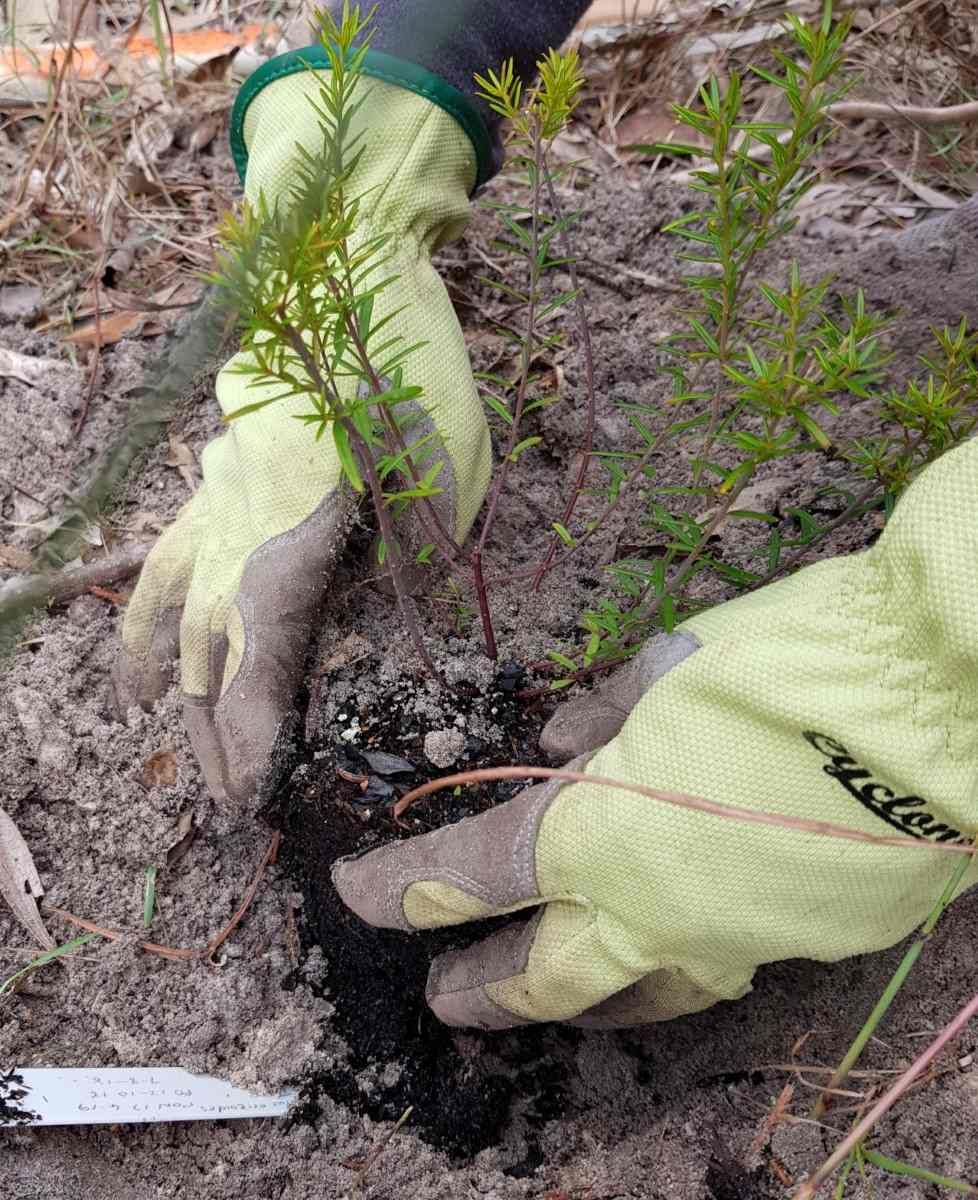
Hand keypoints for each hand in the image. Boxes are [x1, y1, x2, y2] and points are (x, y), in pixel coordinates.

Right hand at [112, 61, 489, 803]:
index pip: (258, 682)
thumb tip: (399, 637)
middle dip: (222, 754)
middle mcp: (233, 548)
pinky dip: (146, 637)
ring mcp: (209, 521)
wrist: (338, 277)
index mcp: (289, 553)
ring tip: (190, 773)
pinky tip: (139, 684)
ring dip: (186, 714)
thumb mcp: (449, 473)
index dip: (254, 753)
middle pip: (211, 678)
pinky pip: (158, 578)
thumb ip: (415, 565)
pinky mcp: (206, 496)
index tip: (258, 808)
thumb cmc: (408, 371)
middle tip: (237, 816)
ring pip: (178, 641)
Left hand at [333, 440, 977, 1027]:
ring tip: (550, 1001)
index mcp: (601, 832)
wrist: (937, 701)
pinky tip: (678, 940)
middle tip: (441, 997)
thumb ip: (603, 715)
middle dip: (481, 989)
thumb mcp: (670, 664)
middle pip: (543, 977)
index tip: (357, 893)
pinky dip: (681, 957)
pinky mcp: (802, 944)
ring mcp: (734, 940)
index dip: (403, 888)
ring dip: (582, 1005)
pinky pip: (722, 963)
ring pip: (638, 999)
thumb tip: (562, 741)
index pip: (471, 875)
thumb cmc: (788, 665)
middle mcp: (656, 908)